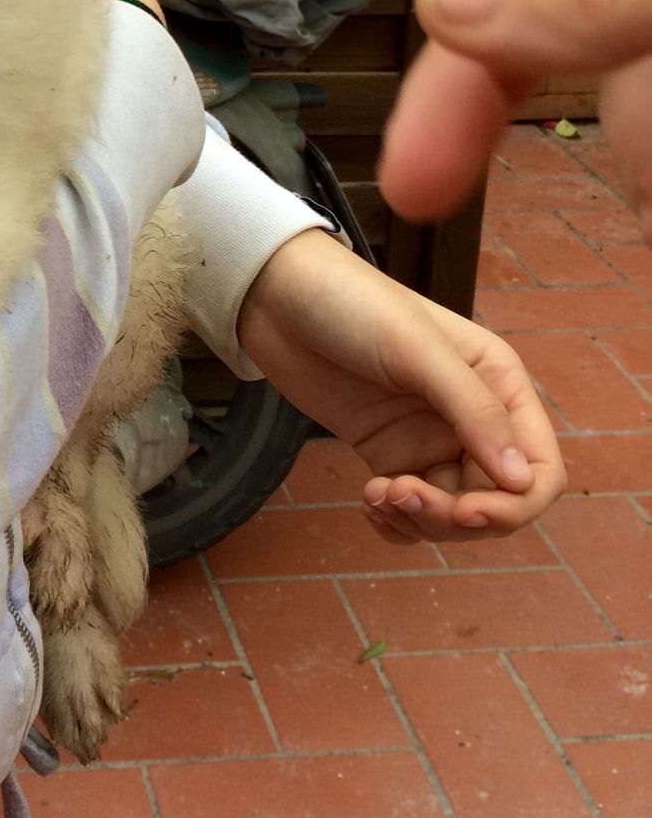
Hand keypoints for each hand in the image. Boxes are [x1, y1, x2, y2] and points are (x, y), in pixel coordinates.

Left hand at [238, 231, 565, 542]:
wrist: (279, 294)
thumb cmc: (353, 304)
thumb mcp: (417, 351)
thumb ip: (473, 412)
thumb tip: (521, 481)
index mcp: (499, 383)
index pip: (538, 469)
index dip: (514, 505)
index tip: (466, 512)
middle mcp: (473, 416)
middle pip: (496, 502)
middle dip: (455, 517)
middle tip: (401, 497)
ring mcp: (430, 438)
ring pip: (453, 515)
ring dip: (421, 522)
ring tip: (376, 495)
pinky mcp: (389, 453)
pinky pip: (412, 512)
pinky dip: (396, 523)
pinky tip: (367, 502)